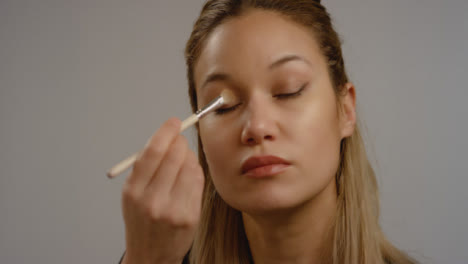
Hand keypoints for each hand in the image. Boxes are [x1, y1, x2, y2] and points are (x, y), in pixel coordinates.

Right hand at [120, 118, 203, 263]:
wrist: (150, 255)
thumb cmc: (142, 219)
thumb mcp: (133, 194)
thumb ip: (147, 167)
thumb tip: (169, 136)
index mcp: (133, 191)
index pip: (151, 152)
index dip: (164, 133)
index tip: (173, 122)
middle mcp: (152, 200)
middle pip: (173, 156)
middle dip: (179, 142)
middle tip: (179, 138)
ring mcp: (173, 210)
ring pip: (190, 166)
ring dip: (189, 157)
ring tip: (182, 162)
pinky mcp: (190, 216)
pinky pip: (198, 182)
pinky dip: (196, 172)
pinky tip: (189, 175)